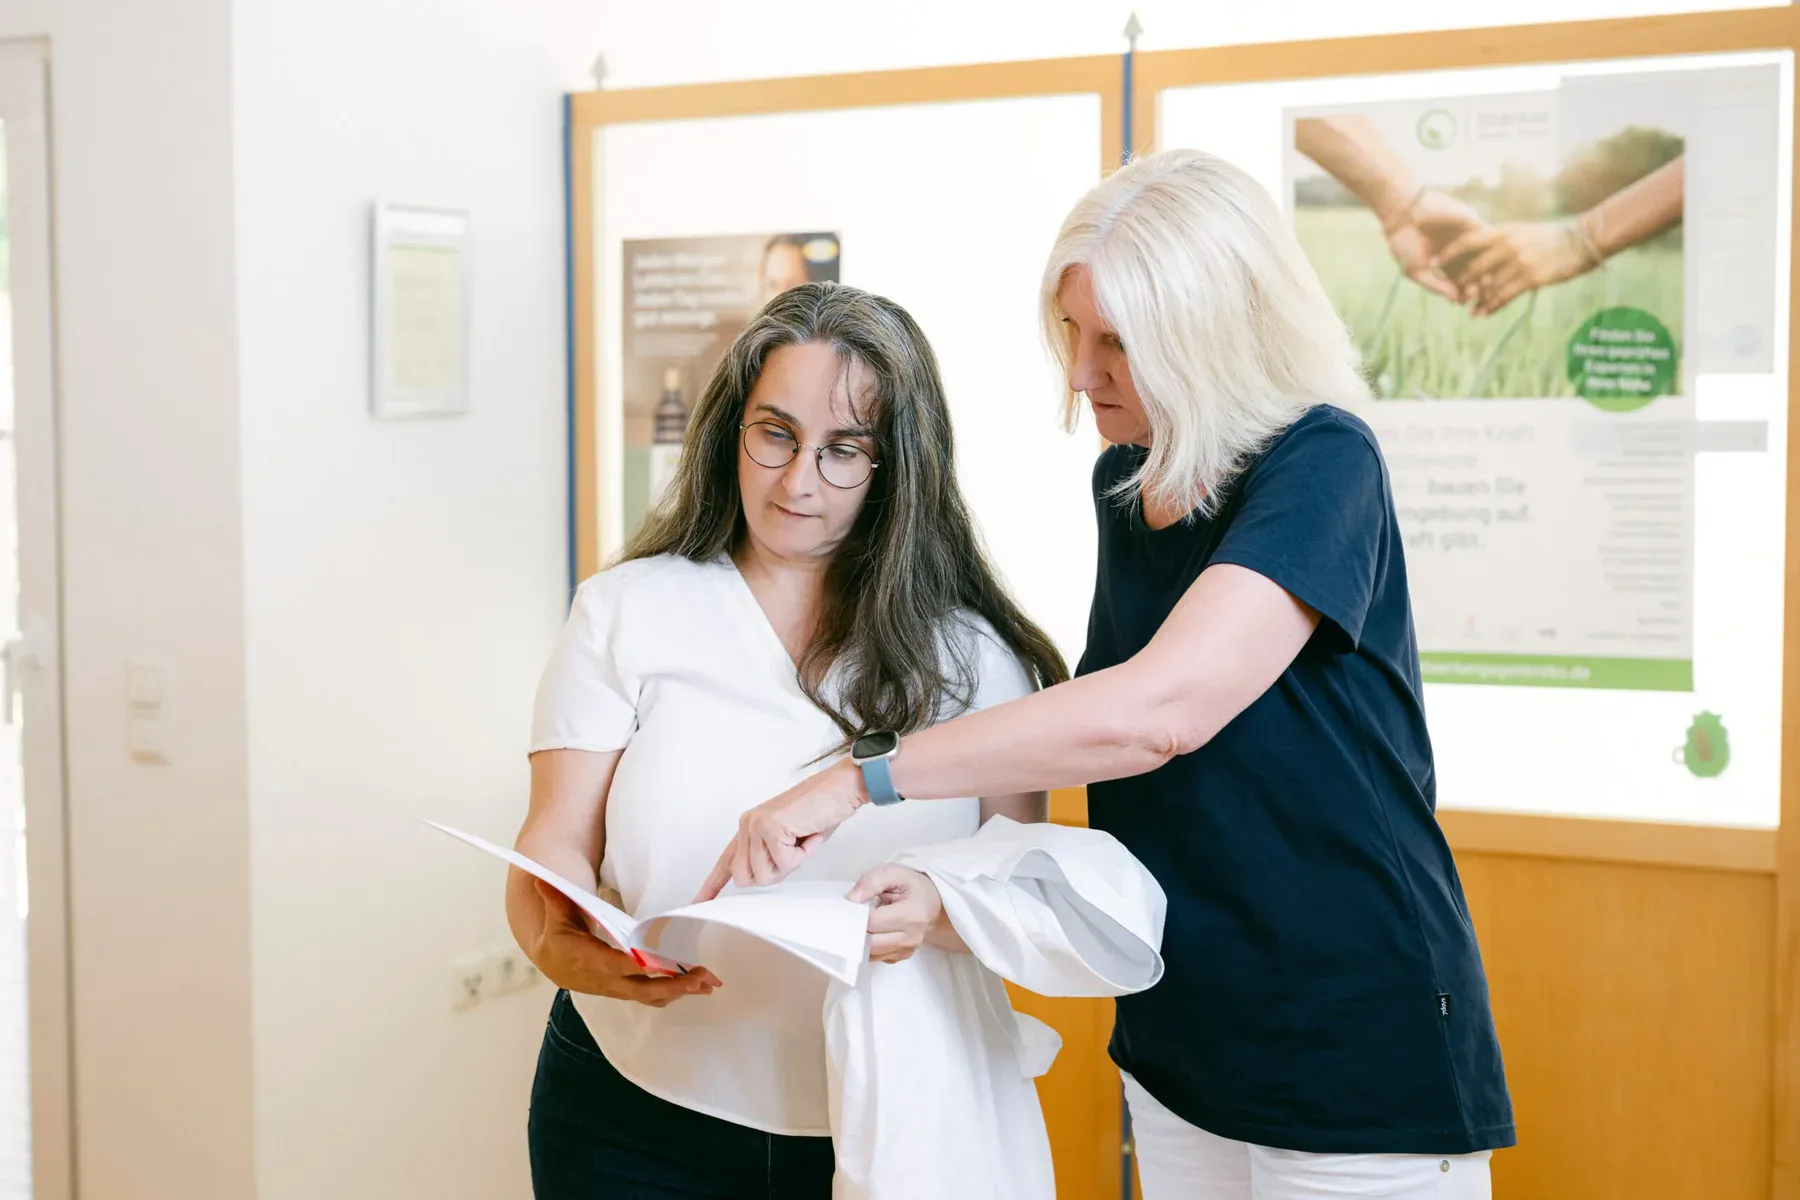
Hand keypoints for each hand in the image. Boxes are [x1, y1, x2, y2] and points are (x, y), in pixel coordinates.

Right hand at [526, 881, 719, 1005]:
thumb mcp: (555, 914)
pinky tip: (696, 987)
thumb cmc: (557, 935)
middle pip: (640, 987)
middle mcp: (604, 979)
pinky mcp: (625, 990)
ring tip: (708, 983)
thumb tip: (541, 878)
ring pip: (650, 995)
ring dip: (680, 991)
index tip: (655, 963)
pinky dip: (673, 993)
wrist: (553, 962)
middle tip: (701, 978)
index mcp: (587, 959)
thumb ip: (555, 898)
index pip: (613, 964)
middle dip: (672, 984)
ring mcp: (616, 988)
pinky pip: (651, 996)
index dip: (633, 965)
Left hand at [694, 759, 868, 901]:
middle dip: (774, 874)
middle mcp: (747, 824)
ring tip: (803, 839)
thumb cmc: (821, 811)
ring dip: (791, 864)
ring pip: (765, 875)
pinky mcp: (771, 828)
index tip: (698, 902)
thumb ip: (770, 857)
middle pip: (746, 878)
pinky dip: (803, 855)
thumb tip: (761, 877)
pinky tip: (809, 834)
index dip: (711, 885)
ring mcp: (757, 825)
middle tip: (794, 851)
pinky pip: (785, 864)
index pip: (726, 861)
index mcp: (749, 827)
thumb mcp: (790, 839)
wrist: (841, 788)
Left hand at [848, 865, 946, 963]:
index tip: (851, 905)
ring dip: (861, 939)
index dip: (856, 914)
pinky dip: (868, 946)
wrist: (929, 901)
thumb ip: (872, 881)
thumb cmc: (910, 886)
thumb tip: (852, 899)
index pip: (873, 922)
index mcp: (912, 914)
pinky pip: (875, 957)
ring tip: (863, 921)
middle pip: (870, 942)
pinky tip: (872, 930)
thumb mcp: (893, 872)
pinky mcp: (900, 956)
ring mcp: (907, 950)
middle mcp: (912, 937)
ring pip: (871, 953)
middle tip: (852, 914)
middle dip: (856, 929)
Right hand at [1384, 189, 1485, 302]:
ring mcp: (1468, 237)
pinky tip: (1482, 262)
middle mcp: (1461, 252)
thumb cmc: (1404, 242)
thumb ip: (1436, 285)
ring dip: (1487, 269)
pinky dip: (1486, 250)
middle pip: (1478, 272)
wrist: (1401, 213)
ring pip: (1486, 256)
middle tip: (1478, 293)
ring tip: (1483, 281)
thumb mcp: (1416, 271)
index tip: (1465, 302)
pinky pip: (1487, 237)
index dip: (1466, 294)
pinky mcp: (1472, 222)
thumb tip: (1456, 301)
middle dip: (1480, 284)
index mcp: (1447, 265)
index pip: (1463, 283)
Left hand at [1437, 220, 1595, 315]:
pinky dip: (1492, 306)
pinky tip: (1484, 314)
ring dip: (1477, 301)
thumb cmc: (1551, 237)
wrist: (1582, 240)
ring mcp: (1519, 262)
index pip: (1468, 241)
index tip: (1432, 263)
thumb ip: (1502, 240)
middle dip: (1461, 284)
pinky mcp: (1531, 278)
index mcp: (1504, 231)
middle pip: (1474, 268)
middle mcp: (1508, 245)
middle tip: (1453, 297)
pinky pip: (1505, 296)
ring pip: (1489, 286)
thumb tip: (1482, 250)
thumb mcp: (1522, 231)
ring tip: (1469, 311)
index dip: (1448, 254)